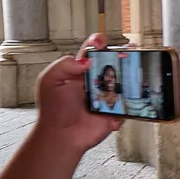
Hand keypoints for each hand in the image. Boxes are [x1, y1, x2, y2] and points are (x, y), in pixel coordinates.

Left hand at [33, 34, 121, 153]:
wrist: (60, 136)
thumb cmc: (52, 109)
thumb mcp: (49, 81)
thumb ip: (64, 65)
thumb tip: (86, 62)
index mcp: (81, 70)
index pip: (92, 51)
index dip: (98, 42)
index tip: (101, 42)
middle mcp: (96, 80)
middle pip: (113, 63)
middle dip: (123, 55)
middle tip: (128, 52)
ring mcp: (106, 96)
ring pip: (124, 82)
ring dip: (129, 78)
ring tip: (129, 78)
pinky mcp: (114, 112)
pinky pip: (126, 106)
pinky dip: (123, 108)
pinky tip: (113, 113)